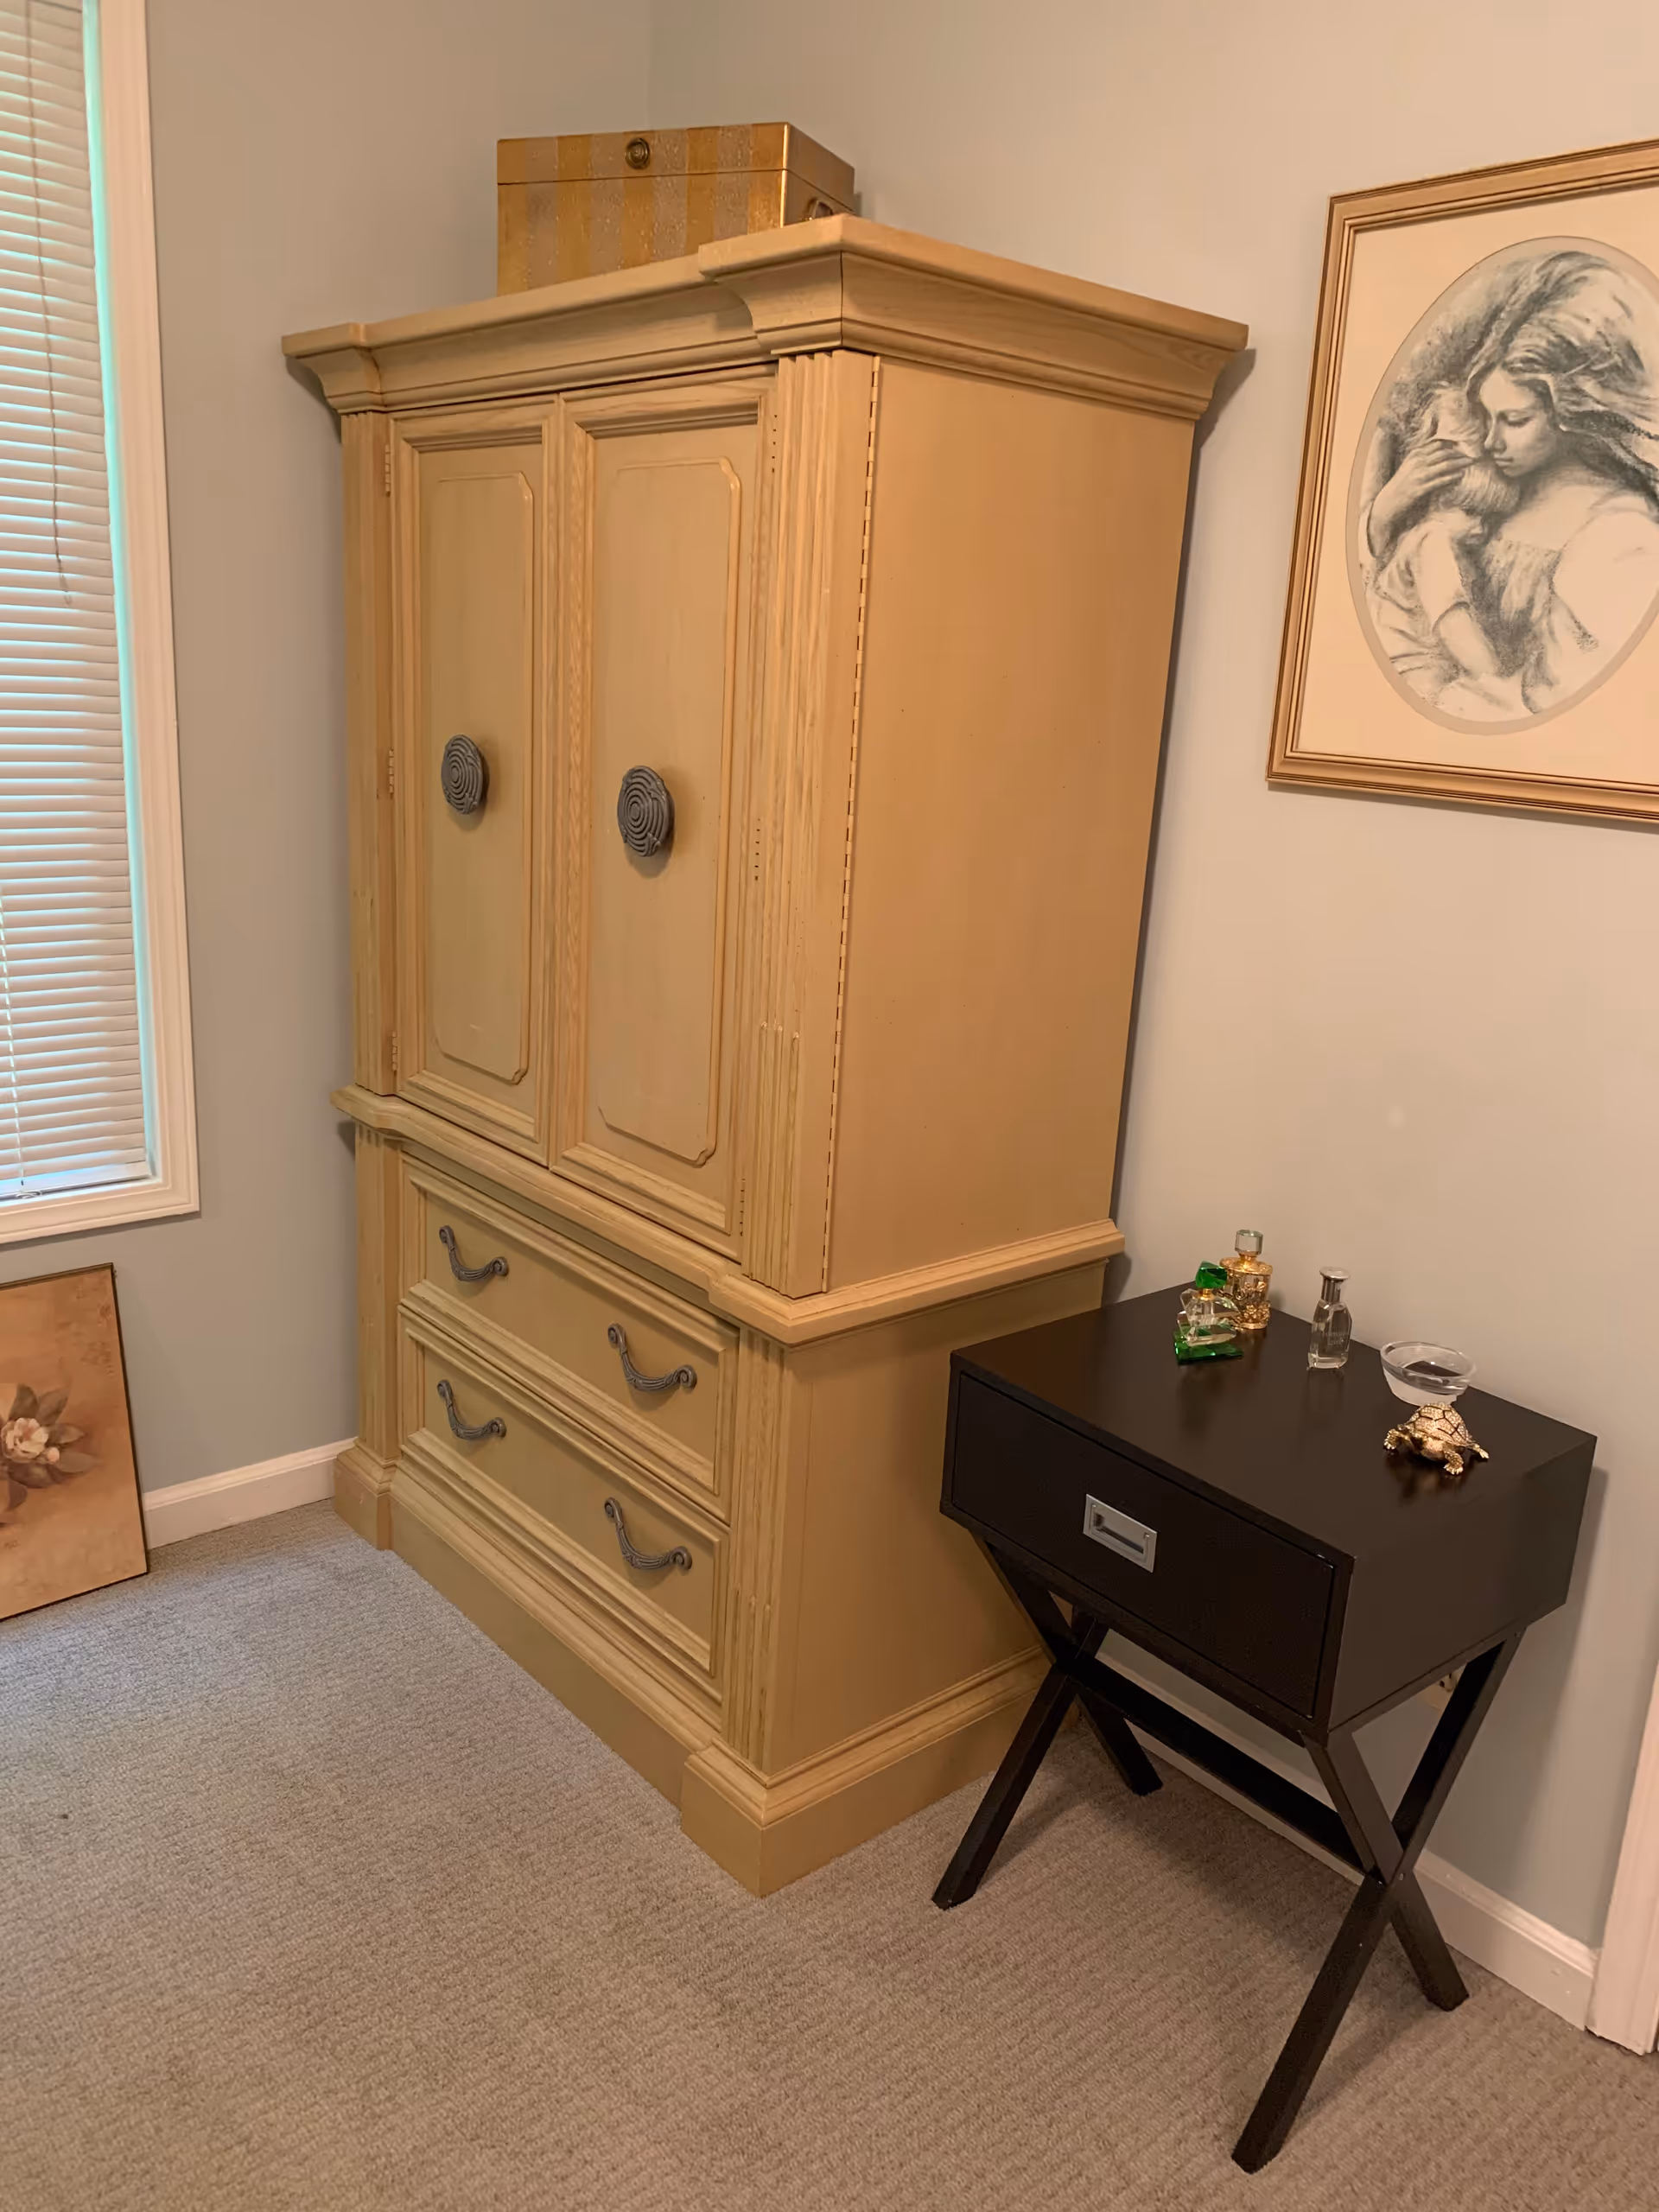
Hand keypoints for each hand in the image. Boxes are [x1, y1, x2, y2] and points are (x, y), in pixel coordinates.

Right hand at [1368, 440, 1470, 555]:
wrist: (1388, 503)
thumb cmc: (1400, 486)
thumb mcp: (1409, 467)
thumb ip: (1422, 458)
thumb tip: (1441, 453)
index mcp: (1414, 455)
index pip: (1438, 444)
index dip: (1453, 444)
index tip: (1465, 446)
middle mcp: (1417, 463)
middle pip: (1444, 453)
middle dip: (1460, 453)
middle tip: (1473, 453)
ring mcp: (1418, 476)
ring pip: (1444, 465)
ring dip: (1459, 463)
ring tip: (1471, 463)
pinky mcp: (1420, 489)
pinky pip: (1440, 480)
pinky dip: (1451, 477)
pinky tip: (1460, 476)